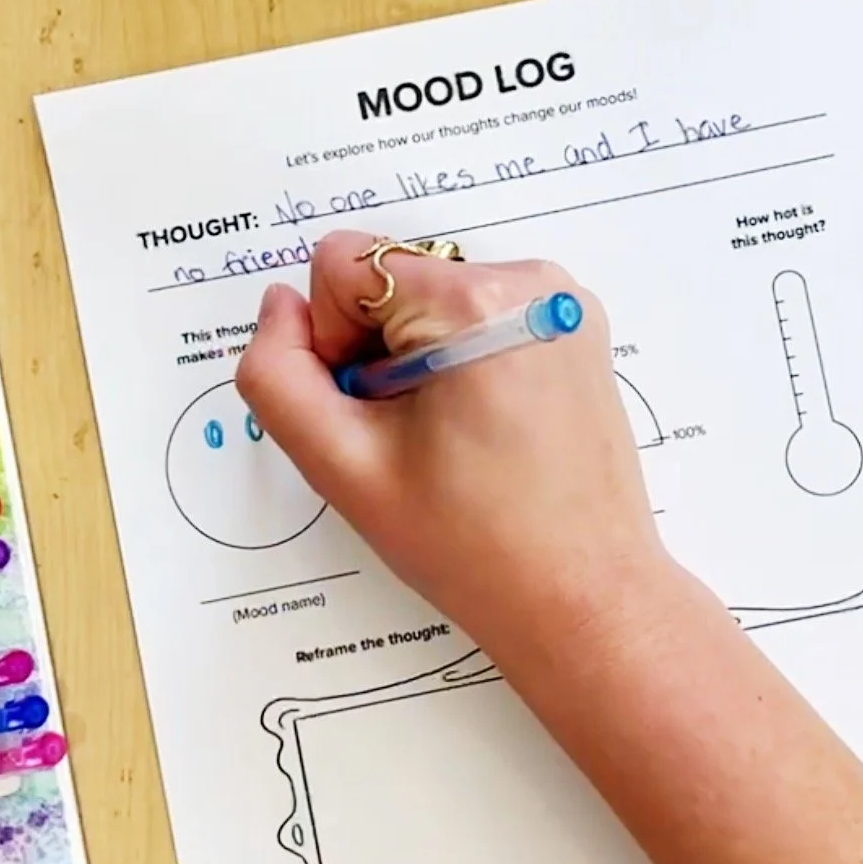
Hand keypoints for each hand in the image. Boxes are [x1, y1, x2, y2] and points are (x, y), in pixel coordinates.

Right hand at [236, 231, 669, 651]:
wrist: (584, 598)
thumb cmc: (479, 549)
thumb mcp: (344, 468)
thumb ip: (278, 376)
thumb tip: (280, 307)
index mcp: (476, 303)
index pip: (342, 264)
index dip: (333, 345)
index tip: (375, 416)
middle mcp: (533, 283)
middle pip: (393, 279)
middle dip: (380, 351)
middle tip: (415, 440)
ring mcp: (566, 305)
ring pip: (437, 299)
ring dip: (422, 358)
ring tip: (454, 440)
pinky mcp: (579, 332)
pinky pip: (487, 317)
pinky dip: (466, 360)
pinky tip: (486, 430)